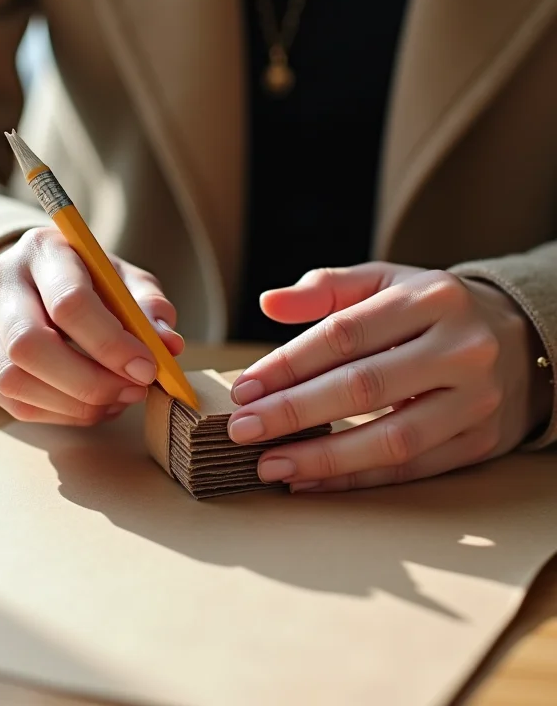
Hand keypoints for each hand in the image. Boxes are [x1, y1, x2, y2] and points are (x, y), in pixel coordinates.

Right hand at [0, 227, 182, 423]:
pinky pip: (13, 403)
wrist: (38, 279)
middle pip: (30, 346)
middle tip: (133, 391)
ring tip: (117, 400)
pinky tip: (92, 406)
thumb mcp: (124, 278)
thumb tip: (168, 345)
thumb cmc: (89, 279)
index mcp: (41, 250)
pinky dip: (60, 414)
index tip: (147, 367)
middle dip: (90, 382)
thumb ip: (148, 306)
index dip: (111, 344)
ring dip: (75, 404)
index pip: (69, 302)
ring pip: (15, 380)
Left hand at [227, 263, 551, 491]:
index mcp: (430, 298)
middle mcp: (460, 347)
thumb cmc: (432, 310)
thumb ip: (328, 288)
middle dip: (293, 412)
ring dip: (322, 458)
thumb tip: (268, 303)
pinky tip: (311, 481)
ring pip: (391, 439)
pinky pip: (411, 468)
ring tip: (270, 465)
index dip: (288, 364)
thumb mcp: (386, 282)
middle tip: (242, 430)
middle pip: (363, 387)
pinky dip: (357, 479)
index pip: (345, 334)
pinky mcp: (479, 440)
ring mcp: (476, 399)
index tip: (245, 388)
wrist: (520, 337)